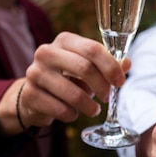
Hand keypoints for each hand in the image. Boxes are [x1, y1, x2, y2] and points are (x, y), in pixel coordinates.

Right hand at [0, 32, 128, 134]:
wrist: (35, 95)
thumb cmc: (69, 78)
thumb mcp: (89, 68)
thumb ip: (109, 64)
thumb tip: (126, 63)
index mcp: (65, 41)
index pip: (93, 49)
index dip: (111, 67)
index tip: (120, 82)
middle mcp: (46, 52)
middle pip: (84, 68)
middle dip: (102, 87)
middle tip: (107, 97)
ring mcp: (34, 73)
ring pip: (73, 93)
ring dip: (89, 106)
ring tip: (93, 110)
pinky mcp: (29, 95)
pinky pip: (60, 110)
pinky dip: (72, 115)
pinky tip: (73, 113)